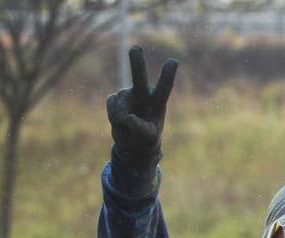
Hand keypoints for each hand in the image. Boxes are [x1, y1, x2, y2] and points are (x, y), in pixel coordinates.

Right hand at [106, 46, 177, 166]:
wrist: (133, 141)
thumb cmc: (147, 138)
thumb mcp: (148, 138)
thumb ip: (140, 129)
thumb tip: (126, 117)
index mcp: (158, 101)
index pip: (165, 87)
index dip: (168, 75)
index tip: (174, 61)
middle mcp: (143, 93)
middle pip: (139, 77)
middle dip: (137, 63)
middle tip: (135, 48)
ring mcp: (128, 94)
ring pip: (119, 103)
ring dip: (119, 118)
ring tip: (127, 127)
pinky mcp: (116, 98)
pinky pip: (111, 105)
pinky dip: (112, 117)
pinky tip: (119, 121)